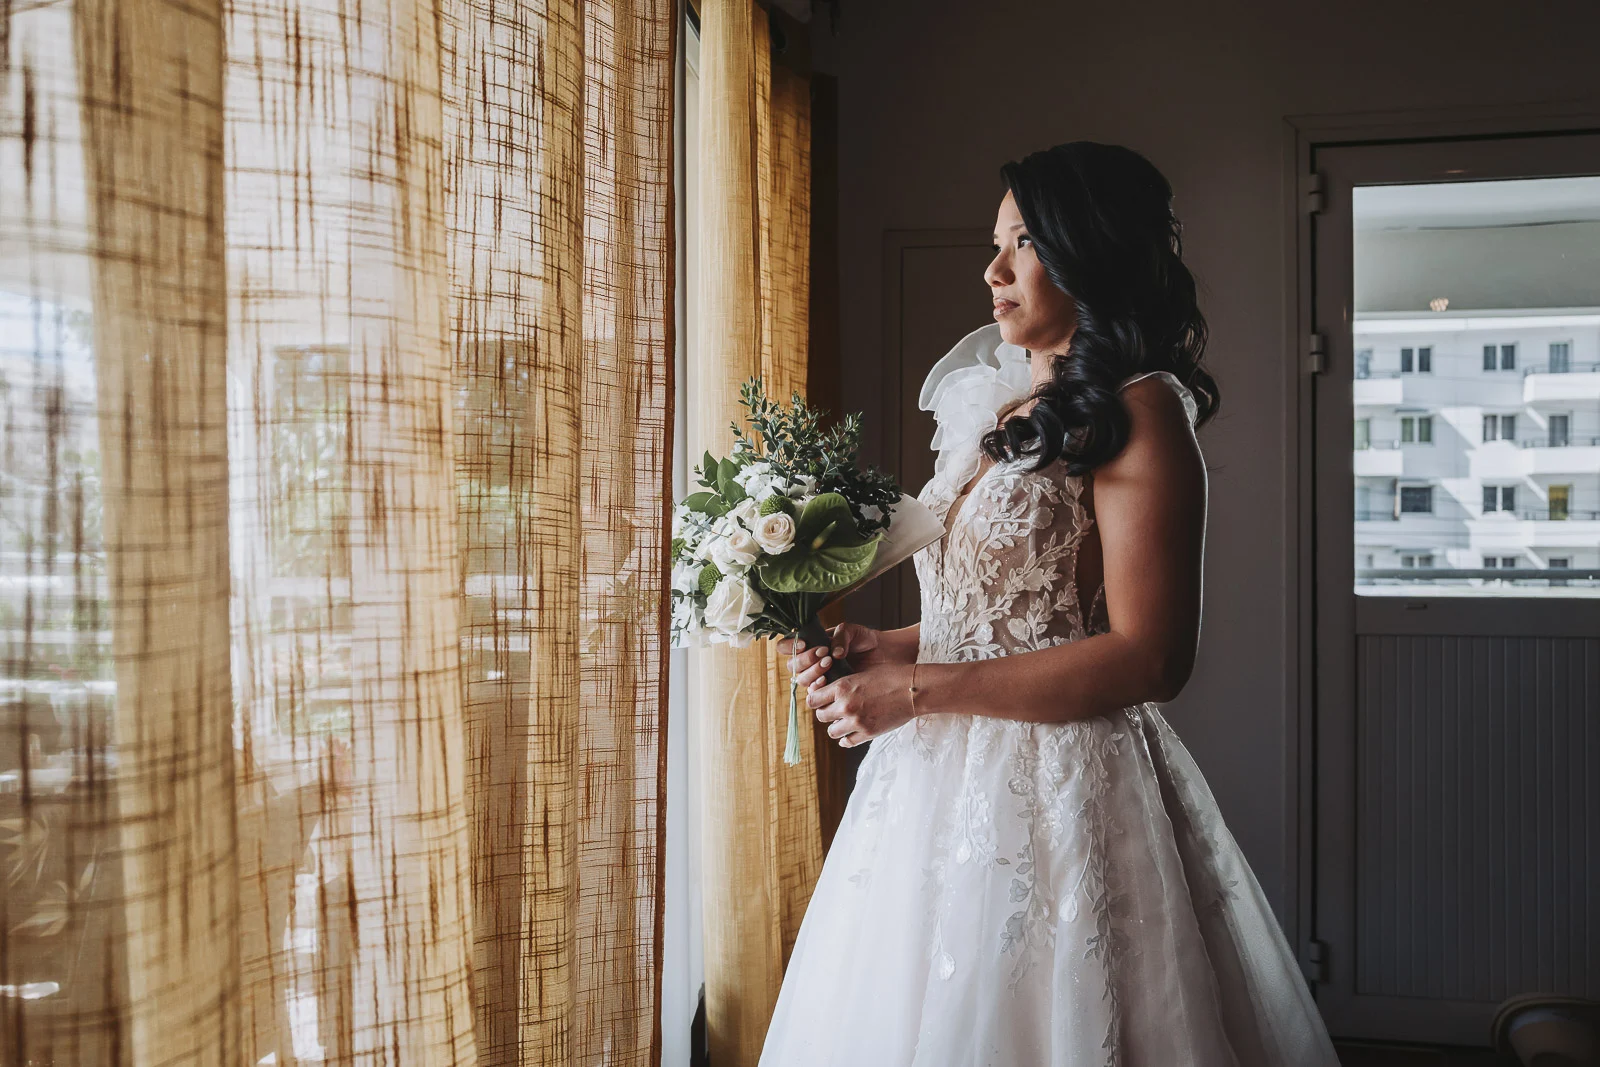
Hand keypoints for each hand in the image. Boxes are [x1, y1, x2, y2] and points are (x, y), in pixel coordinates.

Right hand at [782, 622, 908, 688]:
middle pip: (793, 666)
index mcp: (812, 644)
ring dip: (812, 672)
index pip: (788, 646)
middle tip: (824, 654)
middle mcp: (811, 662)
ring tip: (829, 663)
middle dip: (806, 660)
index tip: (805, 643)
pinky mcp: (829, 692)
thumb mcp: (853, 632)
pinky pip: (814, 694)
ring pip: (802, 679)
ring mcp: (819, 677)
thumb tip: (833, 652)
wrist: (884, 657)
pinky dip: (818, 687)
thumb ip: (841, 636)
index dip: (790, 646)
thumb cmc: (867, 641)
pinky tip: (828, 680)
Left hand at [805, 659, 917, 748]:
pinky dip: (846, 739)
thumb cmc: (890, 676)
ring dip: (836, 727)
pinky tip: (850, 734)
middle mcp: (846, 705)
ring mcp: (856, 721)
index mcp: (842, 687)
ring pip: (832, 732)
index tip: (821, 700)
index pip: (813, 700)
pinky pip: (847, 742)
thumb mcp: (862, 674)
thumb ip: (843, 685)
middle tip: (833, 711)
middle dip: (825, 713)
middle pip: (821, 716)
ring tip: (843, 722)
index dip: (816, 700)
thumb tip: (828, 694)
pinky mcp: (868, 733)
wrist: (912, 689)